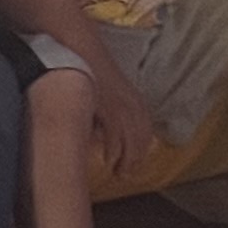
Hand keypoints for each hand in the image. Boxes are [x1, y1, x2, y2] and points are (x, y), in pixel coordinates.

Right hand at [85, 60, 158, 175]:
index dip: (141, 150)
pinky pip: (115, 135)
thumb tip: (101, 136)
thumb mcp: (108, 93)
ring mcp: (121, 106)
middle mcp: (132, 105)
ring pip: (131, 141)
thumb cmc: (90, 74)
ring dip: (127, 160)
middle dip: (135, 159)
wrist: (82, 53)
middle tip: (126, 174)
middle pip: (141, 140)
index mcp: (135, 101)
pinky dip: (114, 150)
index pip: (145, 132)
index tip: (134, 164)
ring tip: (119, 172)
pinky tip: (109, 159)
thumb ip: (111, 113)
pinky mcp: (108, 108)